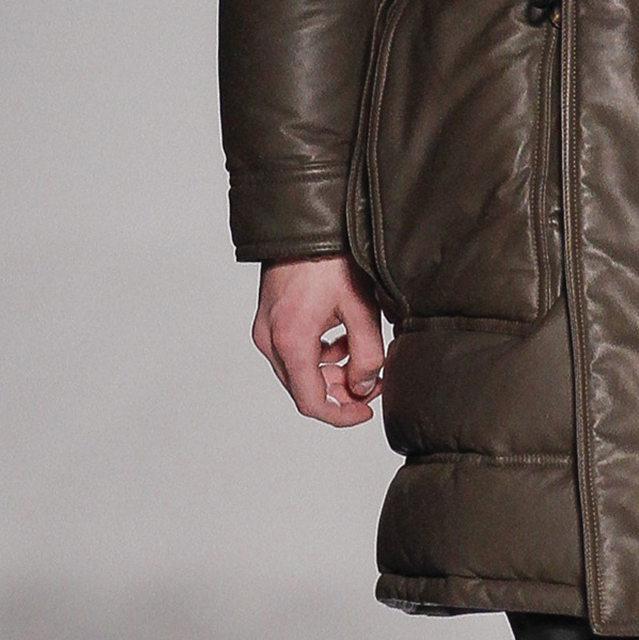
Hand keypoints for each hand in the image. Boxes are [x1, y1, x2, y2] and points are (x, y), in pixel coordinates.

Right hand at [253, 258, 385, 426]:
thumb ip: (367, 356)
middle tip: (373, 381)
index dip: (341, 415)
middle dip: (340, 391)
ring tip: (361, 352)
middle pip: (304, 389)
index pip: (311, 402)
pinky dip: (320, 354)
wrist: (305, 224)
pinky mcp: (269, 319)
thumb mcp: (361, 309)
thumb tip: (365, 385)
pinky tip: (343, 336)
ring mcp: (265, 329)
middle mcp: (270, 339)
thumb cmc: (330, 258)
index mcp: (291, 341)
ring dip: (332, 371)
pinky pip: (294, 351)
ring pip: (299, 371)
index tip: (365, 410)